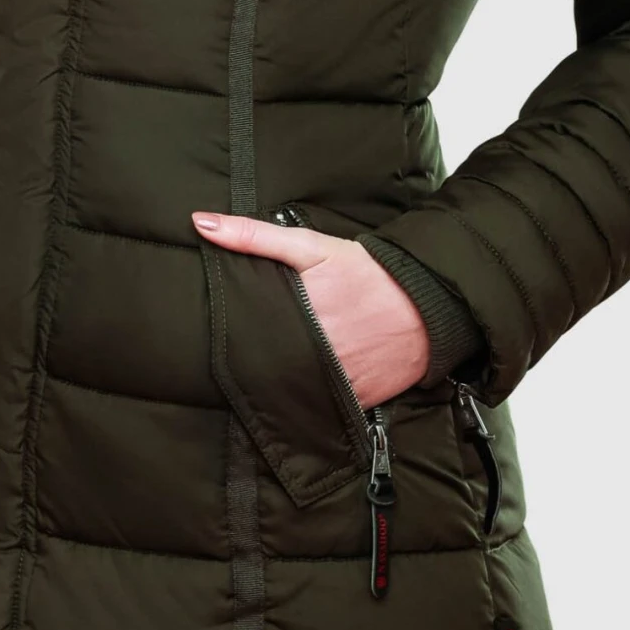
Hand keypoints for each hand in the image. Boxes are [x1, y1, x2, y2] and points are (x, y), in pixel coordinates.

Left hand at [192, 211, 429, 409]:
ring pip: (294, 391)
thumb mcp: (311, 247)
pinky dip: (315, 400)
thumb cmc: (368, 272)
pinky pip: (326, 406)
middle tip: (246, 357)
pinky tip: (307, 389)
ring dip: (284, 384)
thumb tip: (201, 223)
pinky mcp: (358, 399)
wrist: (429, 302)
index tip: (219, 338)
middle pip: (269, 366)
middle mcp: (316, 353)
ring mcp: (338, 381)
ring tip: (275, 374)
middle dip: (257, 362)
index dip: (231, 340)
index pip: (248, 337)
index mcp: (299, 316)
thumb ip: (254, 235)